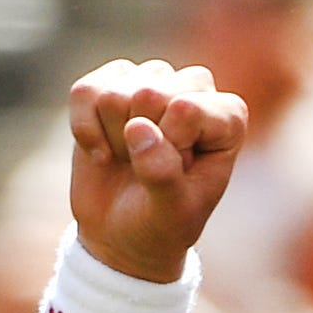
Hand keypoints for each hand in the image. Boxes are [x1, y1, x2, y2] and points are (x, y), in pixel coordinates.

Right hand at [66, 59, 247, 284]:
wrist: (123, 233)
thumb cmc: (162, 223)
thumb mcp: (172, 213)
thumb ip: (163, 174)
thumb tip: (137, 128)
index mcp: (228, 117)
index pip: (187, 108)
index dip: (170, 147)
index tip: (177, 175)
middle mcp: (195, 89)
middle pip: (148, 94)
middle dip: (139, 143)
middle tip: (149, 170)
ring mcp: (153, 79)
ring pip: (114, 94)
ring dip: (114, 139)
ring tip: (132, 160)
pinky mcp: (112, 81)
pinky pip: (84, 92)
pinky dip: (84, 130)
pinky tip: (102, 152)